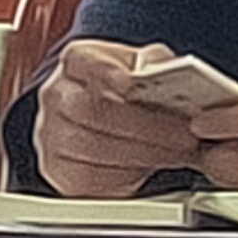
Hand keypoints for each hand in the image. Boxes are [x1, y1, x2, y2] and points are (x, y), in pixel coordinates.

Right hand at [33, 38, 208, 196]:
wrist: (119, 131)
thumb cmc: (134, 98)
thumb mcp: (148, 72)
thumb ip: (156, 66)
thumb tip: (168, 71)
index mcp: (77, 62)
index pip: (82, 60)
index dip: (106, 72)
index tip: (132, 85)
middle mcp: (57, 95)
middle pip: (90, 109)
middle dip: (144, 125)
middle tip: (185, 134)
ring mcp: (52, 134)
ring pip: (92, 147)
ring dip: (143, 152)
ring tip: (178, 153)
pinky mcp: (59, 171)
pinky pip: (87, 177)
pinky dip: (124, 175)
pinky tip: (149, 166)